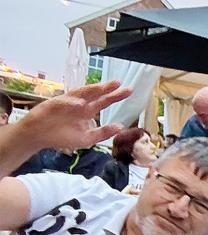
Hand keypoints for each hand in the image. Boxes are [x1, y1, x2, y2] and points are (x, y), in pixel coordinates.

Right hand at [16, 81, 131, 151]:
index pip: (104, 101)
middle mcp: (78, 104)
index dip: (115, 96)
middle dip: (106, 88)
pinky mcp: (53, 105)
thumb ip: (103, 133)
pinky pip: (63, 103)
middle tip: (119, 83)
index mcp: (87, 111)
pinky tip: (80, 104)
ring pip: (80, 94)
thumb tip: (120, 126)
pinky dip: (71, 103)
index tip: (129, 90)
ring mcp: (66, 103)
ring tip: (103, 87)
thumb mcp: (87, 139)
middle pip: (94, 94)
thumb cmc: (61, 137)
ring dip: (91, 90)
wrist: (39, 137)